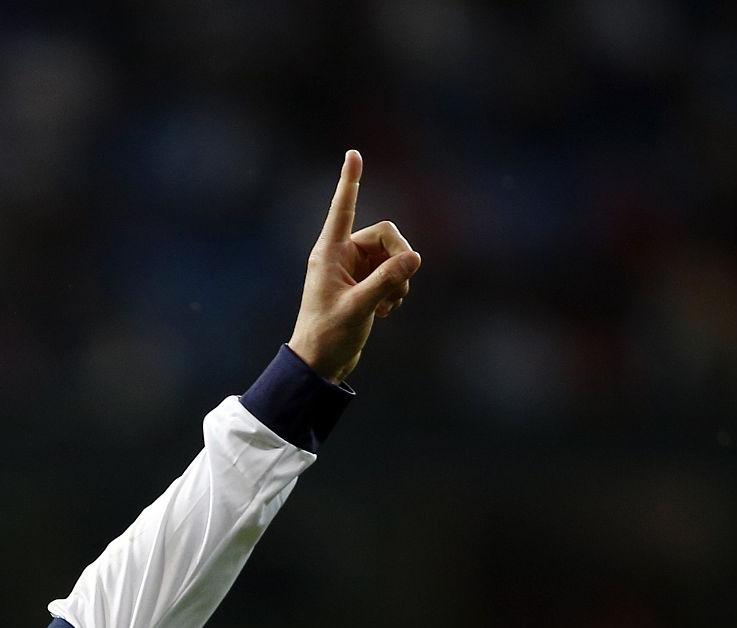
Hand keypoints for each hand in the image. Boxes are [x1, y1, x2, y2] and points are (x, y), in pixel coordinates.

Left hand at [288, 150, 420, 382]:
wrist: (321, 364)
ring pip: (393, 255)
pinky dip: (396, 289)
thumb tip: (415, 257)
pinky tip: (386, 311)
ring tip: (389, 305)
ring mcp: (354, 269)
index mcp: (329, 252)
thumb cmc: (328, 335)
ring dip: (399, 278)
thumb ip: (387, 280)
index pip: (343, 208)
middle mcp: (341, 255)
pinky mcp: (364, 283)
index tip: (353, 153)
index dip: (350, 181)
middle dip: (399, 258)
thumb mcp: (359, 307)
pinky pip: (392, 272)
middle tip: (400, 285)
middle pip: (385, 235)